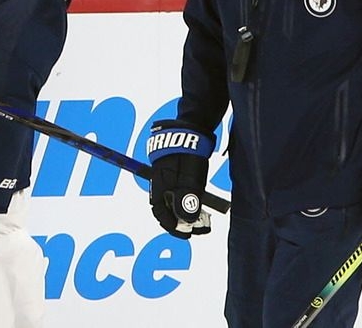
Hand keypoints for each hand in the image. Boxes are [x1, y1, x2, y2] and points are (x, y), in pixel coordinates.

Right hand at [147, 119, 215, 238]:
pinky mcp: (176, 169)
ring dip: (185, 211)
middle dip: (180, 221)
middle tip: (198, 228)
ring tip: (202, 217)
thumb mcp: (190, 178)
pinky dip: (188, 199)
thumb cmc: (189, 151)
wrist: (191, 126)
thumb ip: (187, 200)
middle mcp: (160, 181)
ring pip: (173, 199)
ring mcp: (168, 174)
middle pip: (166, 207)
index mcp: (160, 184)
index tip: (187, 234)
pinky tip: (199, 201)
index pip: (160, 213)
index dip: (172, 226)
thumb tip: (186, 222)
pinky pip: (179, 190)